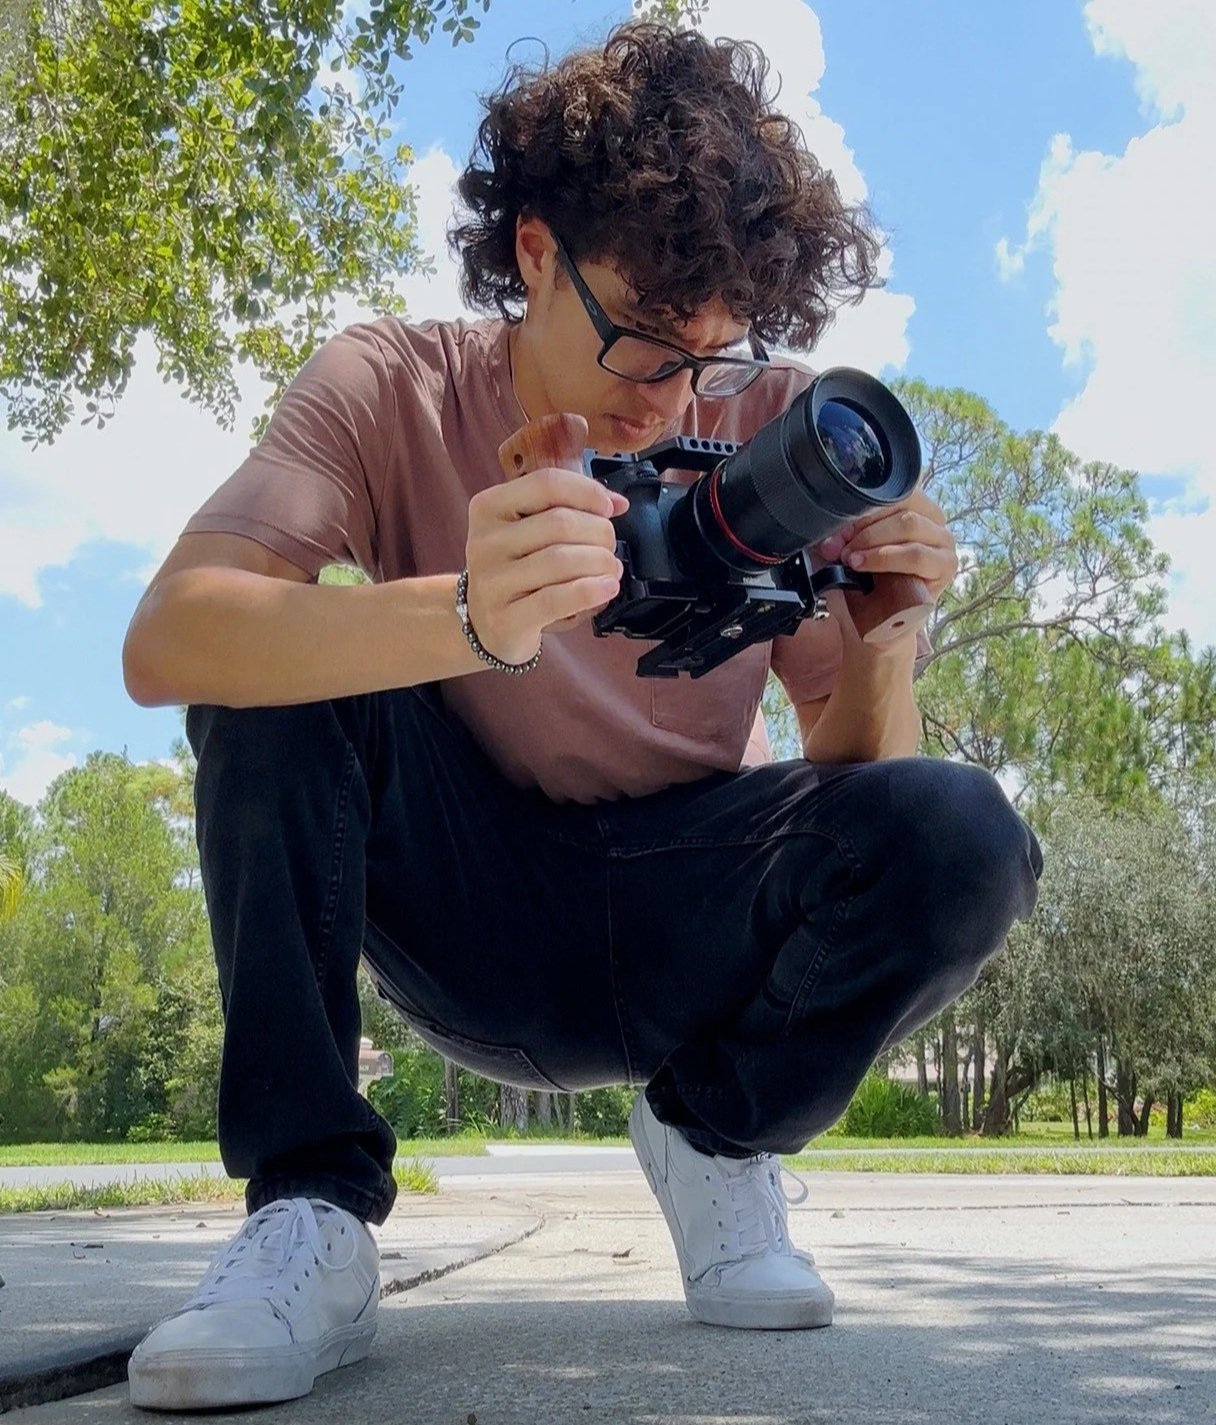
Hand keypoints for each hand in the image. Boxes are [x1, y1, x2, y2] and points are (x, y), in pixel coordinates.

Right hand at [464, 467, 629, 665]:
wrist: (487, 623)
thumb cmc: (517, 571)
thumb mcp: (529, 532)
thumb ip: (568, 509)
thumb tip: (617, 502)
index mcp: (489, 508)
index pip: (547, 484)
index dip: (588, 493)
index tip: (608, 509)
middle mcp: (485, 542)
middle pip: (560, 523)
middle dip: (600, 533)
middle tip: (610, 547)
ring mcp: (492, 582)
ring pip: (562, 560)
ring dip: (600, 563)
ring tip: (610, 569)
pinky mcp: (505, 619)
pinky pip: (557, 600)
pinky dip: (591, 591)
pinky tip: (607, 587)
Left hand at [811, 488, 956, 654]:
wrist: (874, 626)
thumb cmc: (863, 585)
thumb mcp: (846, 550)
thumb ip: (838, 533)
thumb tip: (824, 526)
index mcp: (912, 505)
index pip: (889, 489)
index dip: (858, 505)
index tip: (833, 527)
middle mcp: (932, 518)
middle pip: (899, 503)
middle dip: (862, 524)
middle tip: (838, 547)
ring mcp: (943, 541)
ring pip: (907, 524)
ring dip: (872, 540)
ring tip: (850, 558)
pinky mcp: (945, 566)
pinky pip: (916, 555)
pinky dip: (886, 557)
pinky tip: (864, 565)